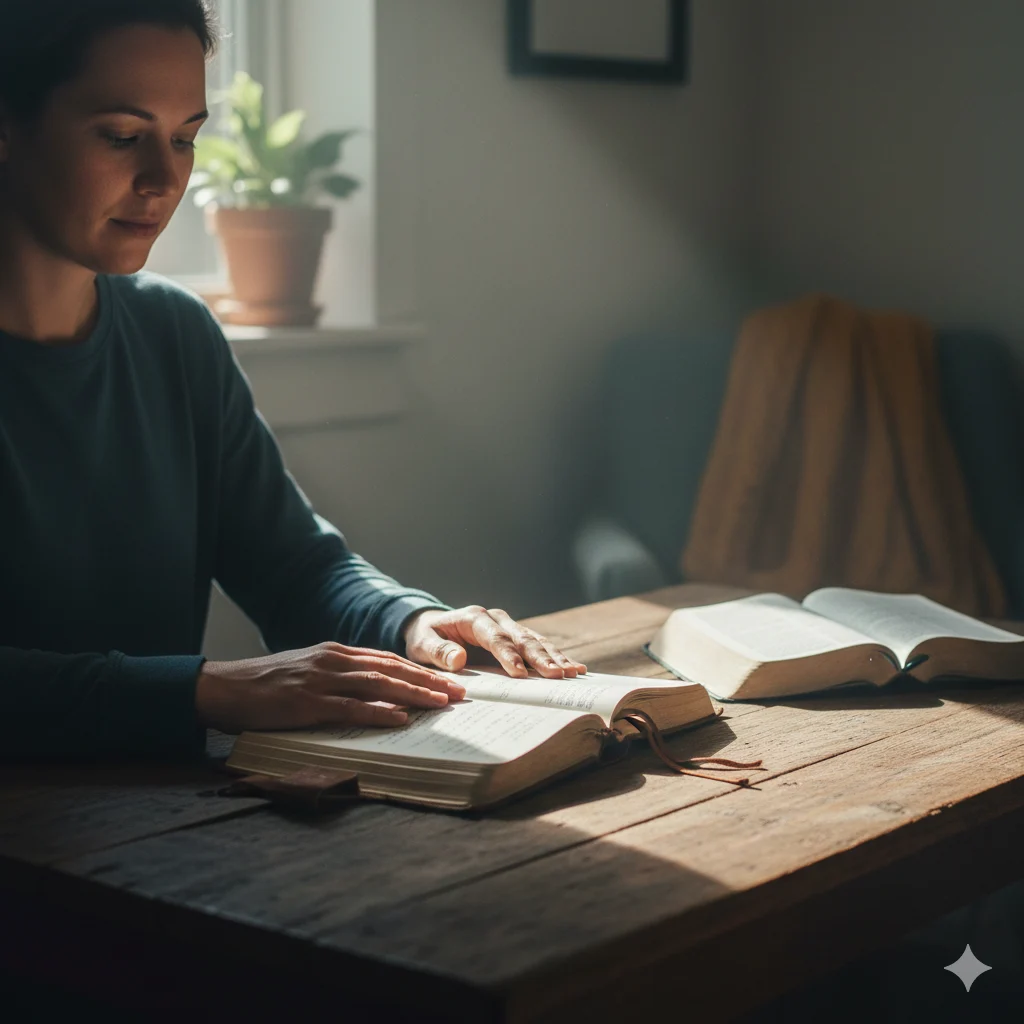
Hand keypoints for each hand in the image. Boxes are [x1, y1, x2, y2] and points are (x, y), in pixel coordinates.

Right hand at [194, 642, 466, 732]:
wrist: (222, 687)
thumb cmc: (266, 684)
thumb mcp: (308, 672)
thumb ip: (339, 677)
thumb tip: (374, 692)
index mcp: (335, 653)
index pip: (388, 659)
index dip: (420, 670)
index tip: (447, 680)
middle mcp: (333, 661)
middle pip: (392, 668)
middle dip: (429, 680)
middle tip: (459, 692)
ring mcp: (320, 680)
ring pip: (378, 685)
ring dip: (414, 694)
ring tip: (441, 703)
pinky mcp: (306, 702)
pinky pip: (349, 708)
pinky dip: (377, 711)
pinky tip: (399, 717)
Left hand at [402, 606, 587, 678]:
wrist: (431, 627)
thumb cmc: (427, 638)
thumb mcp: (423, 645)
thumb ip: (439, 652)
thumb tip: (459, 659)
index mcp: (474, 618)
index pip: (495, 638)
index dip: (508, 655)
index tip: (519, 674)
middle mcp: (496, 619)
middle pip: (521, 638)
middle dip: (540, 657)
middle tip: (557, 675)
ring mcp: (509, 627)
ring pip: (536, 641)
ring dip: (554, 657)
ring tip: (572, 673)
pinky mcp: (516, 637)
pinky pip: (539, 646)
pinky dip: (556, 657)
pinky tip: (575, 667)